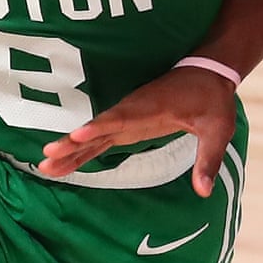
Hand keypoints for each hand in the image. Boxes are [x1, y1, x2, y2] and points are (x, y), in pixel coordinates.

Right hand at [38, 66, 236, 196]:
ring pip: (93, 134)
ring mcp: (127, 116)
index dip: (100, 126)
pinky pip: (98, 138)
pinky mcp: (126, 123)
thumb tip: (204, 191)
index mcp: (152, 107)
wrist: (206, 71)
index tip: (77, 135)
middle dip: (73, 142)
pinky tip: (61, 163)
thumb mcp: (218, 128)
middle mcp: (133, 110)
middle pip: (98, 127)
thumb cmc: (212, 99)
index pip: (122, 117)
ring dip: (70, 148)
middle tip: (47, 156)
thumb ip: (209, 158)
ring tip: (44, 165)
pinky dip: (80, 150)